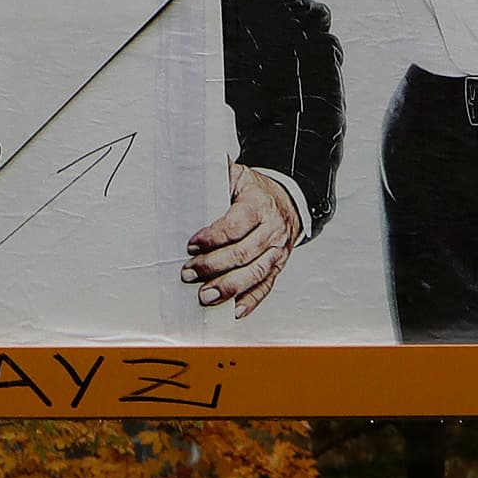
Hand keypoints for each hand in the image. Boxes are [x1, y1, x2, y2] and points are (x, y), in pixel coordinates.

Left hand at [185, 160, 298, 315]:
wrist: (288, 200)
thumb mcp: (238, 175)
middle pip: (244, 253)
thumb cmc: (255, 191)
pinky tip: (233, 310)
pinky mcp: (277, 267)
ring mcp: (278, 251)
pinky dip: (250, 301)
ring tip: (205, 296)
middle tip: (189, 272)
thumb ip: (217, 174)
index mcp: (260, 204)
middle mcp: (273, 229)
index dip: (213, 236)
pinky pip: (266, 287)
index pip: (237, 224)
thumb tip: (190, 167)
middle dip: (214, 266)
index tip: (192, 244)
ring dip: (229, 287)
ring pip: (256, 273)